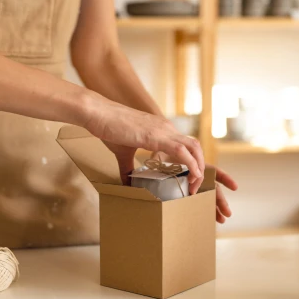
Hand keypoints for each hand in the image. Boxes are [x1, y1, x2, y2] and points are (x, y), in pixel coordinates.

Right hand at [83, 97, 204, 191]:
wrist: (98, 113)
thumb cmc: (108, 128)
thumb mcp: (122, 151)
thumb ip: (127, 166)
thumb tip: (127, 183)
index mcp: (161, 130)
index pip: (186, 145)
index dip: (193, 162)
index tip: (189, 180)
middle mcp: (166, 128)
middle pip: (195, 147)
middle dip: (200, 167)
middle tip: (194, 185)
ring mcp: (163, 130)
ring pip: (194, 148)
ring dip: (198, 167)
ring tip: (194, 184)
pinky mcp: (156, 136)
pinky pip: (182, 151)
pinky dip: (191, 165)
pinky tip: (191, 176)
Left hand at [152, 152, 236, 223]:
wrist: (155, 156)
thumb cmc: (160, 154)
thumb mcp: (161, 156)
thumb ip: (164, 163)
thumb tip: (161, 171)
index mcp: (195, 165)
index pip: (213, 171)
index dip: (225, 179)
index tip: (234, 187)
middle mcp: (197, 175)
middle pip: (212, 188)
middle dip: (221, 201)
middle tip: (228, 214)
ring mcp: (193, 184)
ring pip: (207, 196)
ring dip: (215, 207)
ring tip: (222, 220)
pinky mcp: (187, 190)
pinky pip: (198, 199)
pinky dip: (204, 208)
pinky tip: (211, 218)